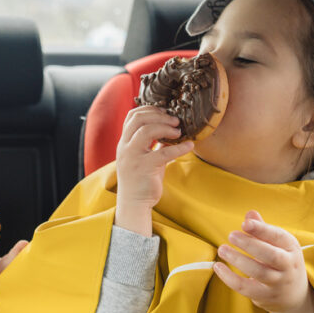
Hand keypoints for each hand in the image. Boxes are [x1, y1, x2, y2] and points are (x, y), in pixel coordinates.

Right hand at [115, 106, 193, 235]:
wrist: (134, 203)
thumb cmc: (141, 179)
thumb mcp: (145, 157)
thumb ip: (153, 143)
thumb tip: (170, 130)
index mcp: (125, 142)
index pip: (132, 116)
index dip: (149, 109)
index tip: (165, 111)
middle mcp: (126, 147)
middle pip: (139, 119)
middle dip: (159, 115)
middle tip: (175, 120)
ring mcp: (133, 157)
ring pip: (146, 131)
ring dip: (166, 127)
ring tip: (179, 132)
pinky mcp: (144, 168)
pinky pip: (163, 153)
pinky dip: (179, 148)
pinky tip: (189, 146)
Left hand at [212, 211, 313, 312]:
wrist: (294, 295)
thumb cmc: (281, 262)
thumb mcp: (278, 245)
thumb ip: (263, 230)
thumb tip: (250, 213)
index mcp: (291, 248)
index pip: (279, 237)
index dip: (262, 229)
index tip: (245, 223)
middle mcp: (288, 266)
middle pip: (271, 256)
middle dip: (250, 244)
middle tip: (231, 235)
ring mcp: (278, 283)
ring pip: (258, 272)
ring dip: (238, 260)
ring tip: (222, 249)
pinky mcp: (265, 296)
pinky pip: (246, 288)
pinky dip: (230, 278)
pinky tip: (218, 267)